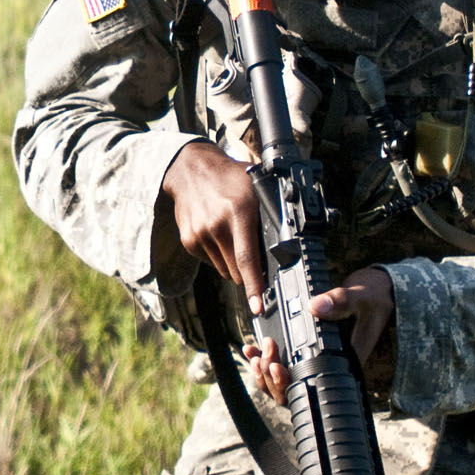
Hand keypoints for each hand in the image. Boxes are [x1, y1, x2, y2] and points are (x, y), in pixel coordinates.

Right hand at [156, 142, 267, 310]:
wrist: (190, 169)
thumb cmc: (230, 178)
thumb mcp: (256, 189)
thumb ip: (269, 216)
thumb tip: (285, 247)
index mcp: (238, 212)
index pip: (247, 257)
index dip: (254, 285)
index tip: (258, 305)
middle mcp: (216, 225)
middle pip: (237, 269)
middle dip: (249, 274)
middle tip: (258, 262)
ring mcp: (199, 234)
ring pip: (224, 269)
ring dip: (234, 264)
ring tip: (235, 238)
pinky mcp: (189, 241)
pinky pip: (211, 262)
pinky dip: (220, 256)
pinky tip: (220, 235)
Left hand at [242, 266, 398, 404]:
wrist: (379, 292)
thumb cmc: (375, 297)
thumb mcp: (361, 296)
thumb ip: (340, 301)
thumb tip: (314, 307)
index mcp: (345, 362)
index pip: (312, 385)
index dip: (288, 383)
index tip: (274, 365)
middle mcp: (330, 365)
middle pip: (295, 389)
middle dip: (272, 378)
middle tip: (263, 356)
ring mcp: (319, 359)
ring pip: (287, 381)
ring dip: (266, 371)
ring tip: (254, 353)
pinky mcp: (311, 350)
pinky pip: (286, 363)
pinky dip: (266, 359)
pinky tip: (253, 348)